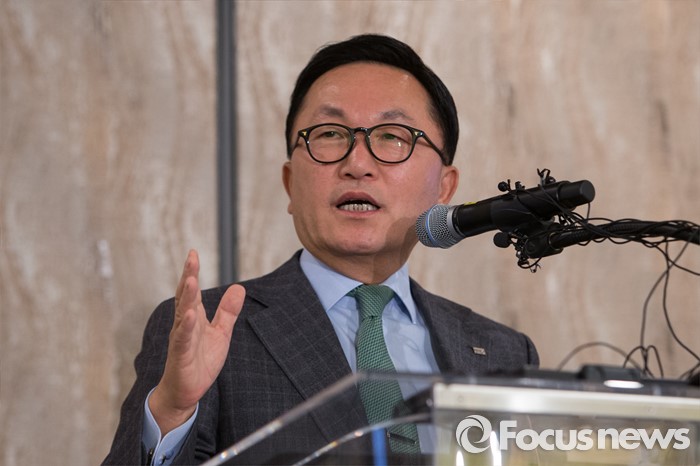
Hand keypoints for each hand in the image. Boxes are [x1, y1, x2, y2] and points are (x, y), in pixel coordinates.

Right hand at [149, 250, 244, 434]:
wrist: (186, 391)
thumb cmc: (200, 361)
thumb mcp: (221, 333)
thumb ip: (228, 311)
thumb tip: (239, 287)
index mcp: (194, 318)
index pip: (193, 291)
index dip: (192, 272)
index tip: (193, 253)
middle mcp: (185, 324)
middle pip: (186, 297)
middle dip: (188, 277)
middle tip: (191, 258)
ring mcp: (181, 339)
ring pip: (182, 314)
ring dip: (186, 297)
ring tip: (190, 280)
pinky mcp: (181, 355)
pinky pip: (183, 338)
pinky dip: (186, 326)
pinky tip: (190, 314)